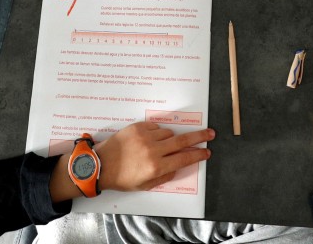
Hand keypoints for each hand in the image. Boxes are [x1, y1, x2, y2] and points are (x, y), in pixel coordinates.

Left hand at [97, 122, 213, 191]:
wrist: (101, 164)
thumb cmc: (123, 178)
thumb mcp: (146, 185)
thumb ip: (165, 176)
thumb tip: (179, 165)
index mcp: (156, 167)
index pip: (184, 158)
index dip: (198, 155)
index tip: (207, 152)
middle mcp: (153, 150)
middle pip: (183, 140)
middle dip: (199, 137)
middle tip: (210, 133)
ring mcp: (145, 137)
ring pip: (168, 133)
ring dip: (170, 138)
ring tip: (159, 146)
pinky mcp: (138, 127)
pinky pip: (156, 126)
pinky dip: (156, 132)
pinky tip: (149, 140)